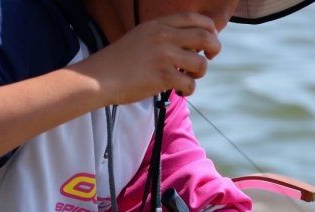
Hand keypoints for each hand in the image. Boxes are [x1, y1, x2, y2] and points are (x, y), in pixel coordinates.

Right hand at [71, 12, 220, 104]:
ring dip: (200, 73)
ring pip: (201, 64)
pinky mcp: (164, 76)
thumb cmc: (120, 62)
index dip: (209, 28)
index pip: (194, 18)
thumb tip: (193, 45)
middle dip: (215, 49)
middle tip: (209, 58)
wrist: (99, 78)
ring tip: (188, 77)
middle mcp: (164, 36)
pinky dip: (189, 90)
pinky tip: (179, 90)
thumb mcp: (142, 37)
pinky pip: (190, 84)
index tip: (210, 39)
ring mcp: (165, 56)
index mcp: (158, 24)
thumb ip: (165, 36)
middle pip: (206, 37)